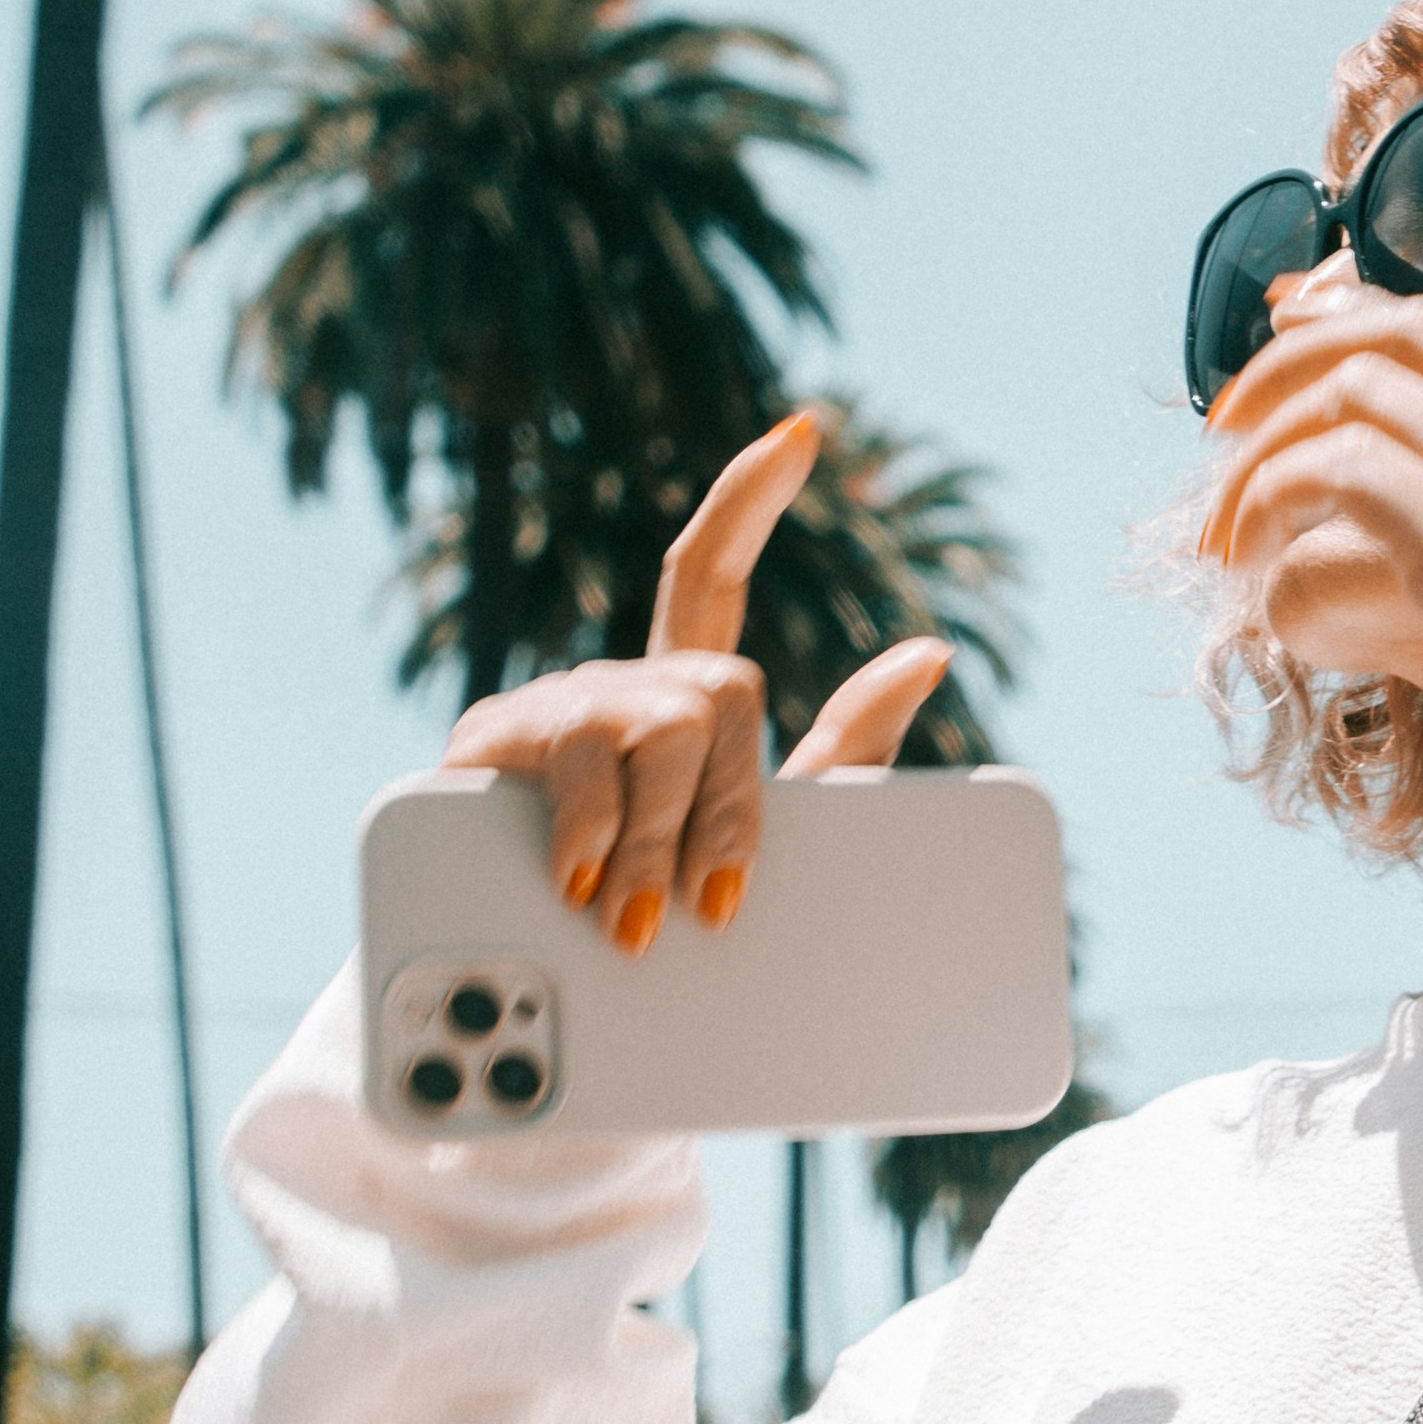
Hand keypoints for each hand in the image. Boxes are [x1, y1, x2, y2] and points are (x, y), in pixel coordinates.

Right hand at [439, 413, 951, 950]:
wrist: (535, 989)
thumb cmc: (662, 909)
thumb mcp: (773, 836)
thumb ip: (845, 750)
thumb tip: (930, 653)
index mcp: (677, 700)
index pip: (709, 575)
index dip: (747, 498)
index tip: (801, 434)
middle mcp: (616, 686)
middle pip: (718, 692)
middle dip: (731, 805)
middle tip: (714, 905)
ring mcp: (553, 707)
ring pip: (662, 730)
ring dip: (661, 834)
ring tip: (639, 918)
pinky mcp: (492, 744)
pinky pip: (579, 764)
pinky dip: (594, 830)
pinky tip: (580, 875)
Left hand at [1203, 286, 1422, 839]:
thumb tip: (1395, 571)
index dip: (1364, 332)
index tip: (1286, 366)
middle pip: (1412, 338)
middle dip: (1296, 363)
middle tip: (1226, 427)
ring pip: (1363, 395)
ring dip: (1267, 448)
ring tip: (1224, 525)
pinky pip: (1345, 474)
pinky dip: (1272, 496)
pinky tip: (1247, 557)